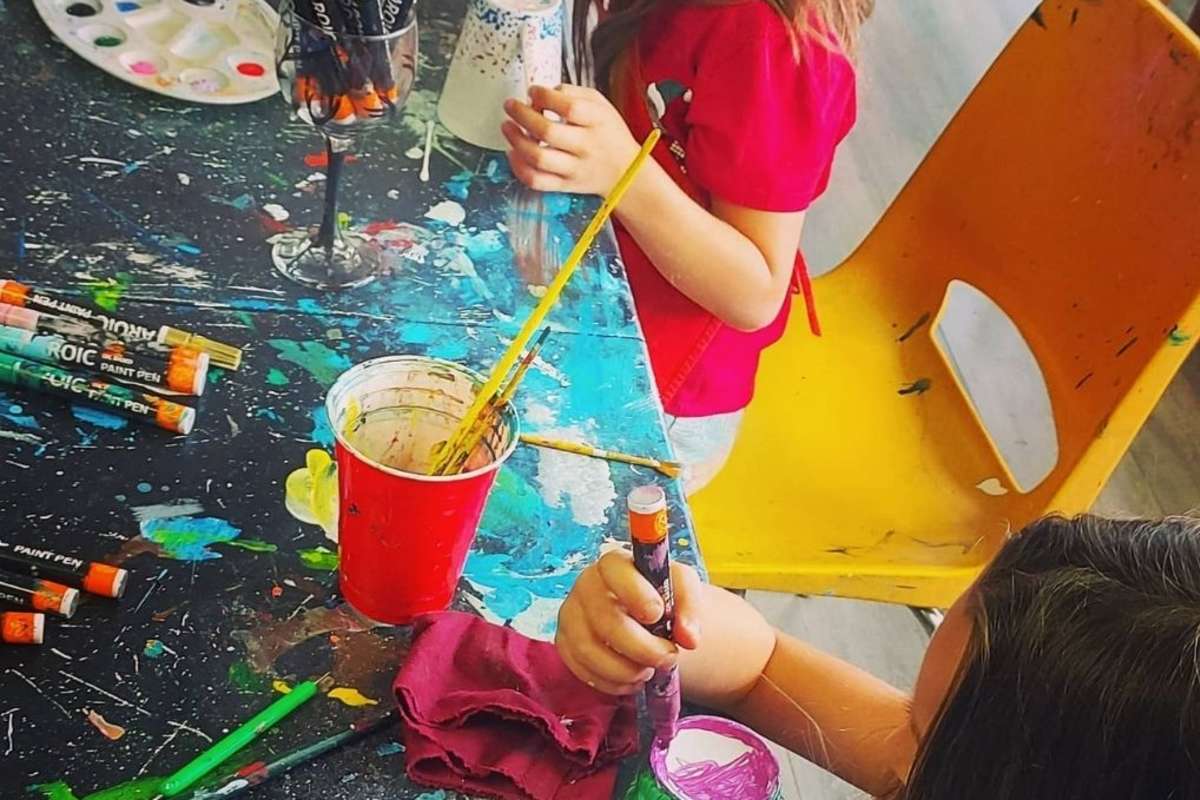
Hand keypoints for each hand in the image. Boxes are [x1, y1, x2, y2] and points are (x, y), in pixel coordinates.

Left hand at [502, 85, 641, 195]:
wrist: (626, 173)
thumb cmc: (609, 134)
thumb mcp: (601, 104)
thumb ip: (573, 93)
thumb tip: (541, 93)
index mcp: (597, 122)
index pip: (569, 107)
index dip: (544, 96)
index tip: (533, 91)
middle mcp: (586, 147)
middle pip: (547, 132)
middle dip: (521, 114)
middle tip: (510, 105)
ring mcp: (574, 169)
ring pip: (538, 158)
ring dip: (516, 140)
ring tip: (507, 126)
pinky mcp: (565, 185)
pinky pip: (536, 180)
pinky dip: (519, 167)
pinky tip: (513, 152)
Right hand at [556, 549, 702, 694]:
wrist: (647, 620)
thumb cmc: (662, 599)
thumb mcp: (683, 590)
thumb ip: (689, 606)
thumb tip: (688, 638)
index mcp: (614, 564)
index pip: (613, 568)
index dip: (635, 592)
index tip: (658, 614)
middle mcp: (586, 585)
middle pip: (605, 619)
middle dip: (642, 647)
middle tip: (668, 657)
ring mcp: (571, 616)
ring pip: (589, 650)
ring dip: (626, 669)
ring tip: (649, 670)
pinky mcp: (565, 644)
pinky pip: (582, 670)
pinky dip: (612, 683)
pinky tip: (632, 680)